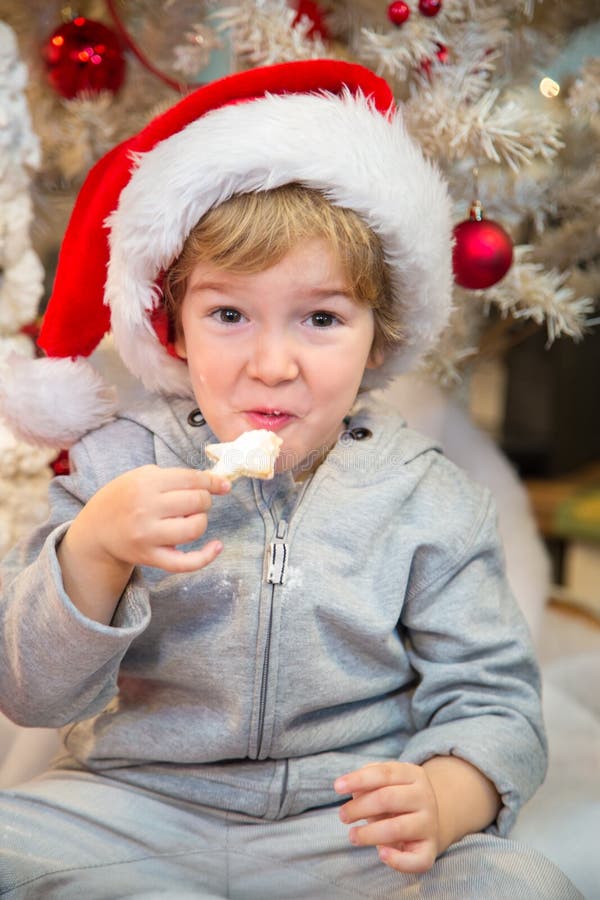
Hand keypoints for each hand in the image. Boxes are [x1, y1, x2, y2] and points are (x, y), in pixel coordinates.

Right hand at [79, 465, 230, 572]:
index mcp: (145, 483)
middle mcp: (146, 508)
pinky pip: (185, 563)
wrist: (97, 529)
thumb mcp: (142, 476)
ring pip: (194, 528)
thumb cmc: (125, 498)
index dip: (212, 482)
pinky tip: (217, 546)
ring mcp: (147, 535)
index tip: (223, 485)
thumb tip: (218, 482)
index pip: (191, 479)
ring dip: (201, 521)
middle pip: (196, 502)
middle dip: (204, 501)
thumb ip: (176, 477)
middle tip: (196, 502)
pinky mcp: (150, 557)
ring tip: (191, 518)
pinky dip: (206, 557)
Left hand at [334, 761, 440, 873]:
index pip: (383, 773)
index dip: (358, 779)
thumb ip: (368, 783)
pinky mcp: (430, 850)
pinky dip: (397, 860)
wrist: (426, 822)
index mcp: (413, 775)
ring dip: (368, 833)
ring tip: (352, 836)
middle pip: (387, 799)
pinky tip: (381, 854)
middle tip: (342, 816)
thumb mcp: (384, 784)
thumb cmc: (396, 800)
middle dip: (359, 808)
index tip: (337, 787)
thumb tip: (353, 791)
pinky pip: (416, 860)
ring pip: (396, 829)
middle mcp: (425, 797)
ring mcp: (429, 824)